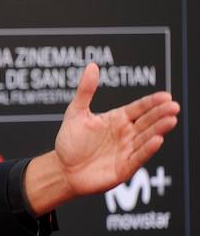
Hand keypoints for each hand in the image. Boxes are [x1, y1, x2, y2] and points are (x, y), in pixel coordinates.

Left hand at [23, 63, 178, 213]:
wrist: (62, 169)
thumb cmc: (70, 141)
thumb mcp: (75, 113)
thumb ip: (85, 91)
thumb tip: (92, 66)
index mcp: (117, 119)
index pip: (139, 108)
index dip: (152, 103)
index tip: (166, 95)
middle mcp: (126, 134)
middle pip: (147, 121)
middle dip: (160, 114)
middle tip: (173, 106)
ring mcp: (126, 151)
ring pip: (146, 138)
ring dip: (158, 129)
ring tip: (171, 120)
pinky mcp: (124, 168)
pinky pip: (138, 157)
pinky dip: (147, 149)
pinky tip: (157, 140)